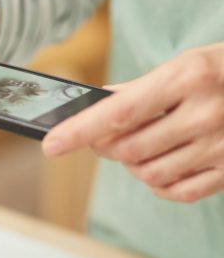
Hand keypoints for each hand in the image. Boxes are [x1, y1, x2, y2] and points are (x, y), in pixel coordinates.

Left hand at [42, 44, 223, 202]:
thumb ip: (140, 89)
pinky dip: (159, 184)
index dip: (78, 131)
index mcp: (190, 76)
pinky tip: (165, 165)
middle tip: (108, 137)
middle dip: (108, 148)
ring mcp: (222, 145)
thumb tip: (94, 104)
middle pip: (128, 151)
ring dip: (134, 166)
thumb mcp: (189, 64)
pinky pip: (176, 192)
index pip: (118, 112)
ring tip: (145, 147)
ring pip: (148, 175)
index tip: (50, 145)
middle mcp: (206, 112)